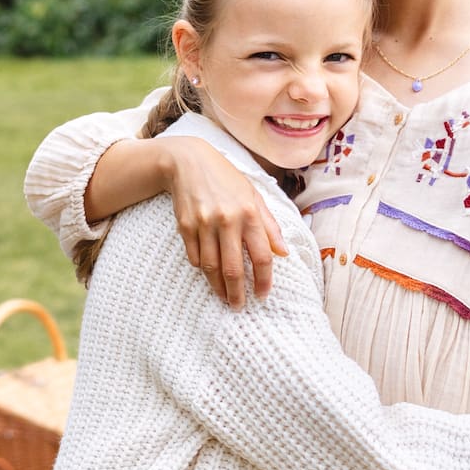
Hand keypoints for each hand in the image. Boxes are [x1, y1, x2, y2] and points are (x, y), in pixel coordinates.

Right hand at [160, 135, 287, 306]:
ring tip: (224, 298)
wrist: (189, 162)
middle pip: (233, 268)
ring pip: (212, 267)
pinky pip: (195, 257)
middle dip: (237, 293)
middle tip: (239, 307)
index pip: (262, 255)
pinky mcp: (185, 226)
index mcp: (250, 213)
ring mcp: (204, 224)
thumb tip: (284, 253)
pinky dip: (203, 269)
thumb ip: (270, 226)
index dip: (264, 279)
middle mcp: (227, 220)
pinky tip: (209, 274)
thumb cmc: (227, 179)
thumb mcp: (254, 196)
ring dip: (218, 287)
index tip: (263, 295)